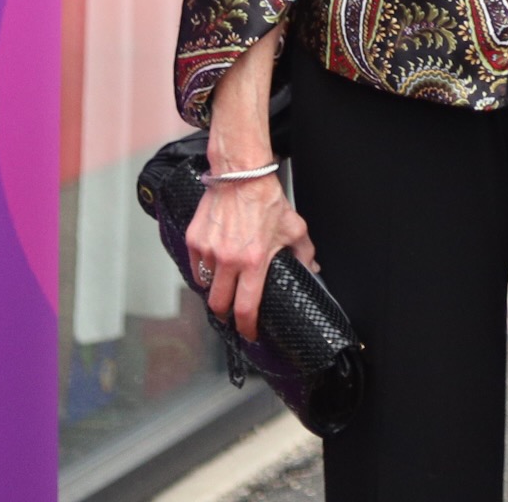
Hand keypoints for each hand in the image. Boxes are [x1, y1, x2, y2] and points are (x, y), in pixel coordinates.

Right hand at [185, 166, 316, 342]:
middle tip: (232, 312)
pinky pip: (194, 266)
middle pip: (219, 305)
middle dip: (225, 314)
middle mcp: (228, 260)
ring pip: (204, 286)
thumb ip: (304, 253)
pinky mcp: (194, 240)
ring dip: (213, 290)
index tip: (249, 333)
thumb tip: (313, 270)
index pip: (246, 308)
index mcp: (254, 262)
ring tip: (223, 285)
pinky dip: (202, 270)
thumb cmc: (266, 200)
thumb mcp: (294, 228)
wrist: (241, 174)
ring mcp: (208, 251)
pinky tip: (213, 264)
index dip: (247, 327)